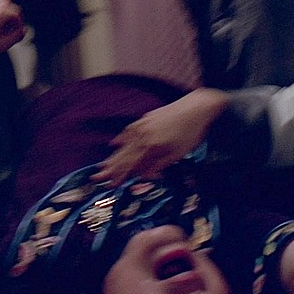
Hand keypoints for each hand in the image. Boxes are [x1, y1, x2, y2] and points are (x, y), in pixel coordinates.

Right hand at [91, 88, 230, 186]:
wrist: (197, 107)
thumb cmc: (190, 133)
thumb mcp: (177, 154)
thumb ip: (157, 166)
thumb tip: (142, 177)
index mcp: (150, 148)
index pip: (130, 166)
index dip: (120, 177)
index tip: (110, 185)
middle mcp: (142, 137)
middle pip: (123, 156)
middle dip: (110, 169)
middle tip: (96, 178)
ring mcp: (142, 126)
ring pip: (123, 145)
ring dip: (112, 157)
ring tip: (102, 166)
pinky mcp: (145, 119)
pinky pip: (128, 131)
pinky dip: (120, 139)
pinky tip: (114, 144)